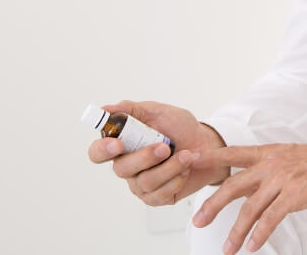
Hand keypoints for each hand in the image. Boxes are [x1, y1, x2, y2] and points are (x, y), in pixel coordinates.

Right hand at [86, 100, 227, 205]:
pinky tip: (185, 168)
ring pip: (145, 182)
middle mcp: (127, 166)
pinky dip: (176, 178)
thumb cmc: (180, 127)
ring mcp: (140, 184)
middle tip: (165, 147)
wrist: (208, 144)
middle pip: (121, 169)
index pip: (98, 152)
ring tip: (186, 155)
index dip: (102, 150)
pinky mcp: (157, 197)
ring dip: (169, 167)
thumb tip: (105, 109)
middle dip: (145, 158)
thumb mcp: (158, 112)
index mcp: (122, 144)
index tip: (117, 144)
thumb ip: (132, 110)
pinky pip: (160, 194)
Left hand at [190, 143, 306, 253]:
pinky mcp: (296, 194)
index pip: (232, 154)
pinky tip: (252, 246)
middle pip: (233, 185)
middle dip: (212, 205)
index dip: (208, 157)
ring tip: (227, 249)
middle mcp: (271, 163)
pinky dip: (259, 234)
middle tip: (197, 222)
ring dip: (236, 231)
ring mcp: (283, 178)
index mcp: (267, 153)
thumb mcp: (288, 159)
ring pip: (250, 207)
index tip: (186, 159)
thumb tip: (245, 185)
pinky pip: (272, 218)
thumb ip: (265, 171)